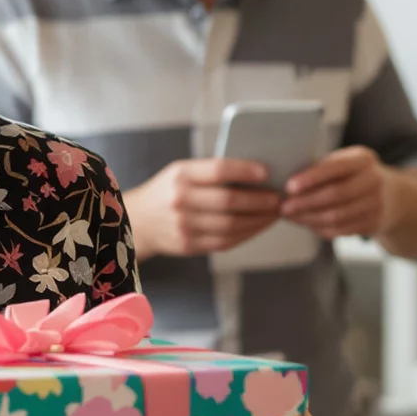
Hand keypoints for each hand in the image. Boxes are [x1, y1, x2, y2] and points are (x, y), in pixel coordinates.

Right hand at [125, 158, 280, 259]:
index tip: (267, 173)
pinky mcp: (189, 245)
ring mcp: (184, 226)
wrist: (137, 221)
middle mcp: (180, 200)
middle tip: (279, 198)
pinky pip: (225, 241)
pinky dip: (247, 234)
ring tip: (274, 213)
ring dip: (259, 220)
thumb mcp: (181, 172)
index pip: (218, 170)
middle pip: (229, 201)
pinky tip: (258, 226)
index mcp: (180, 175)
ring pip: (231, 225)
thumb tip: (255, 175)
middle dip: (260, 201)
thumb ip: (211, 172)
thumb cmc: (167, 191)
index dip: (245, 171)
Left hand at [278, 145, 386, 239]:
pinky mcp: (373, 224)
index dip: (310, 179)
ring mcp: (375, 204)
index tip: (289, 187)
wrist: (395, 197)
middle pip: (334, 195)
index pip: (335, 168)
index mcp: (362, 160)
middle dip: (305, 203)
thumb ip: (323, 167)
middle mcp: (373, 181)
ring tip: (290, 216)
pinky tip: (305, 223)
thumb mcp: (347, 162)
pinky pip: (340, 230)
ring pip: (336, 216)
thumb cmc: (357, 176)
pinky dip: (319, 228)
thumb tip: (286, 178)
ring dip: (308, 218)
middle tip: (284, 206)